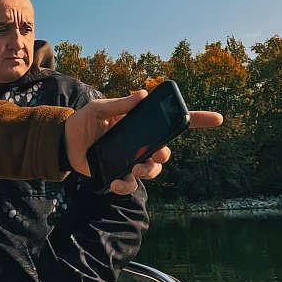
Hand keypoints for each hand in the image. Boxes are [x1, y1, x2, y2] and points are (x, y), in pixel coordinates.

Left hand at [63, 90, 223, 194]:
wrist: (64, 143)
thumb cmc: (83, 122)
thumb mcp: (98, 109)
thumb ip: (119, 105)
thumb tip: (142, 95)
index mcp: (139, 124)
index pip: (172, 123)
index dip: (196, 120)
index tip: (217, 119)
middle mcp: (140, 143)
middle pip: (165, 152)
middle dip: (163, 154)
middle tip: (154, 154)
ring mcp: (130, 160)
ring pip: (152, 171)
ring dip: (148, 172)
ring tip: (133, 169)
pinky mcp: (118, 175)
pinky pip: (131, 185)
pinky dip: (126, 186)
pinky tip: (116, 182)